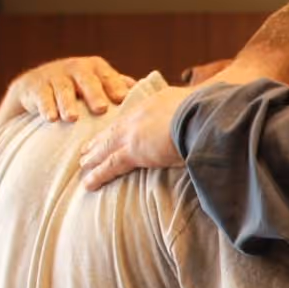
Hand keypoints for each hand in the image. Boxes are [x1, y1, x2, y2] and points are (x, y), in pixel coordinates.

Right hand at [9, 56, 135, 121]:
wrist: (35, 87)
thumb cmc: (76, 88)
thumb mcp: (96, 84)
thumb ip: (117, 86)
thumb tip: (148, 92)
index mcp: (94, 68)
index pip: (107, 75)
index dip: (114, 85)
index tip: (122, 98)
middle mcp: (74, 68)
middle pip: (86, 79)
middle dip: (93, 93)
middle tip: (101, 108)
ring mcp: (53, 75)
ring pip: (62, 89)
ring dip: (68, 104)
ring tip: (73, 118)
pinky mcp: (34, 86)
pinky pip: (40, 97)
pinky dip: (46, 107)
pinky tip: (51, 119)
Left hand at [78, 85, 194, 188]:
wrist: (201, 115)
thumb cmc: (206, 110)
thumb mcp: (196, 104)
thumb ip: (190, 112)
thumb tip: (198, 116)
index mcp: (153, 103)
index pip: (131, 117)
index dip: (119, 126)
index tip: (110, 132)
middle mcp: (138, 115)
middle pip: (113, 130)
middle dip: (99, 140)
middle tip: (86, 149)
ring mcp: (133, 133)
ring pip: (106, 147)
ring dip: (93, 157)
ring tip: (82, 165)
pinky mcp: (133, 152)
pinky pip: (110, 166)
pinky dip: (98, 175)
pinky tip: (88, 184)